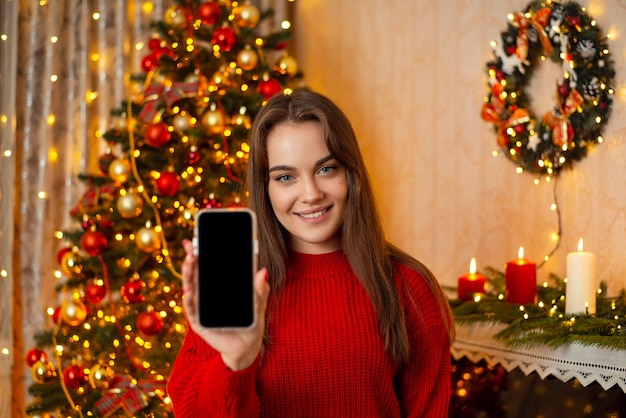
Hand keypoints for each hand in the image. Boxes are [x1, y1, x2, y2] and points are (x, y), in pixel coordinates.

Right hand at [180, 238, 270, 370]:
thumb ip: (260, 288)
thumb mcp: (259, 302)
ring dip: (189, 274)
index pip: (208, 265)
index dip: (202, 252)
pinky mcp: (200, 322)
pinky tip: (189, 290)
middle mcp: (207, 294)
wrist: (247, 347)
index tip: (198, 237)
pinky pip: (192, 309)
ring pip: (192, 287)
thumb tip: (263, 271)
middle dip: (193, 258)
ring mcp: (202, 307)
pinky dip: (190, 299)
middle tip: (192, 246)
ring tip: (189, 262)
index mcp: (219, 286)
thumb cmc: (251, 321)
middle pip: (197, 273)